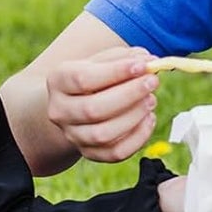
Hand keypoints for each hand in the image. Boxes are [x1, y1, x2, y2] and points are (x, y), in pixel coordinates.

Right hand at [44, 45, 159, 162]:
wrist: (78, 102)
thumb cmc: (96, 75)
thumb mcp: (105, 60)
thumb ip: (126, 58)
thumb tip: (150, 62)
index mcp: (58, 80)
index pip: (83, 78)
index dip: (116, 72)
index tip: (143, 65)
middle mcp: (60, 110)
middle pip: (92, 109)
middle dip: (129, 95)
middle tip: (152, 82)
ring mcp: (73, 135)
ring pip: (103, 134)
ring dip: (134, 116)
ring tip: (150, 100)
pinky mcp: (89, 153)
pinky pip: (116, 153)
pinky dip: (138, 137)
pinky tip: (148, 119)